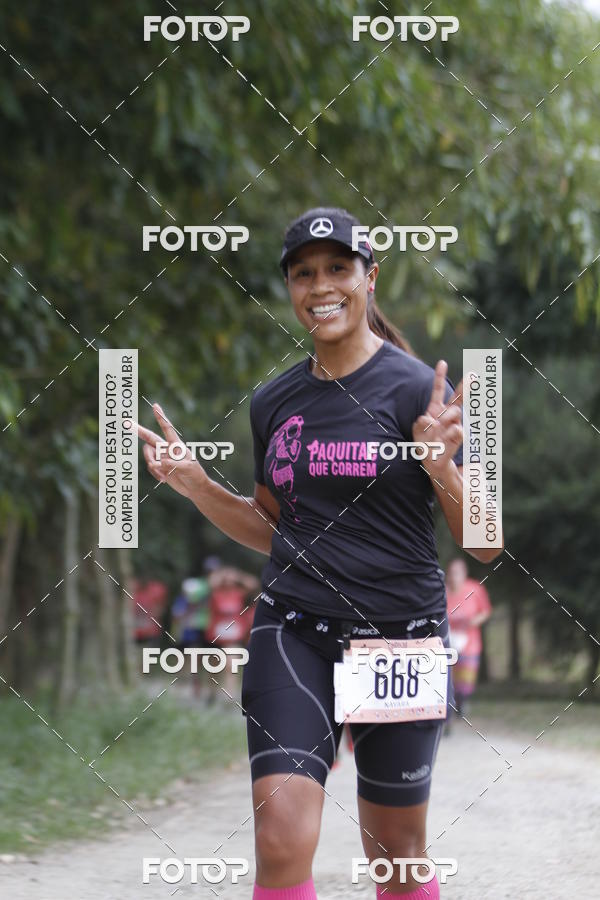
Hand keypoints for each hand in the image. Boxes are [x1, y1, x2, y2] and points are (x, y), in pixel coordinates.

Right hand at [131, 403, 209, 500]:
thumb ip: (174, 464)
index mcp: (176, 445)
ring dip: (151, 464)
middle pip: (149, 437)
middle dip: (138, 430)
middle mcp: (167, 449)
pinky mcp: (159, 467)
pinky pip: (150, 467)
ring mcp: (162, 458)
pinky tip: (164, 480)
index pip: (167, 428)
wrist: (195, 488)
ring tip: (162, 475)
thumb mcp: (188, 469)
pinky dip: (155, 473)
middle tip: (126, 423)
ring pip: (148, 455)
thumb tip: (160, 463)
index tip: (155, 406)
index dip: (161, 417)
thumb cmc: (195, 475)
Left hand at [412, 360, 462, 477]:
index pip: (438, 391)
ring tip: (438, 432)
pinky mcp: (457, 437)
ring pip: (455, 413)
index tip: (442, 362)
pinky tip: (444, 438)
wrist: (432, 463)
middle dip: (464, 389)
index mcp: (435, 410)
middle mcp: (446, 415)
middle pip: (457, 400)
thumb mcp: (417, 433)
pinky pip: (457, 429)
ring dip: (447, 419)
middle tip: (472, 377)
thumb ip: (420, 424)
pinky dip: (449, 433)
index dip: (440, 377)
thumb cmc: (425, 445)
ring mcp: (453, 425)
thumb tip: (427, 418)